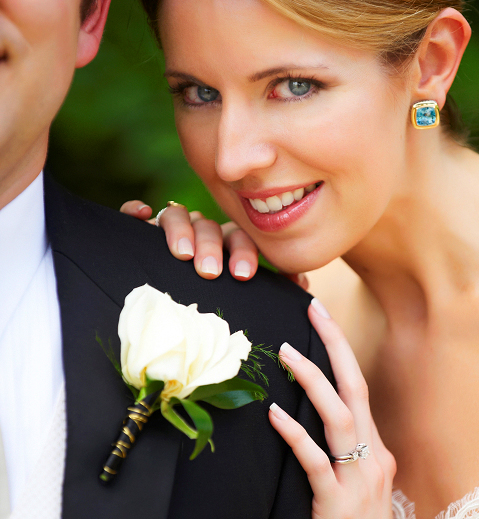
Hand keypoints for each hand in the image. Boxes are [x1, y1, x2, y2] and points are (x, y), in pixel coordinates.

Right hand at [120, 200, 308, 287]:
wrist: (186, 308)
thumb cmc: (224, 301)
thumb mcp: (251, 295)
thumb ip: (276, 287)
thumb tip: (301, 283)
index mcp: (229, 244)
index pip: (240, 238)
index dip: (243, 252)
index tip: (243, 274)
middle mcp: (202, 233)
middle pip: (208, 227)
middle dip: (211, 247)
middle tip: (210, 271)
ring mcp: (173, 231)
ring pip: (176, 216)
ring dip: (180, 231)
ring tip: (182, 253)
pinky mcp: (143, 233)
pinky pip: (138, 214)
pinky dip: (137, 210)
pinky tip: (140, 214)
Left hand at [269, 297, 402, 518]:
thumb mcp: (352, 503)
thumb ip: (336, 470)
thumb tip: (302, 439)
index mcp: (375, 458)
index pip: (357, 394)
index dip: (338, 357)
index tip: (317, 325)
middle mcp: (373, 462)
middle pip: (354, 390)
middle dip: (332, 347)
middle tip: (311, 310)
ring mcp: (358, 484)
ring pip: (339, 417)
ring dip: (313, 380)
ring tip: (285, 351)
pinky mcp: (337, 509)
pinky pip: (315, 462)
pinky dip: (295, 434)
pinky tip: (273, 414)